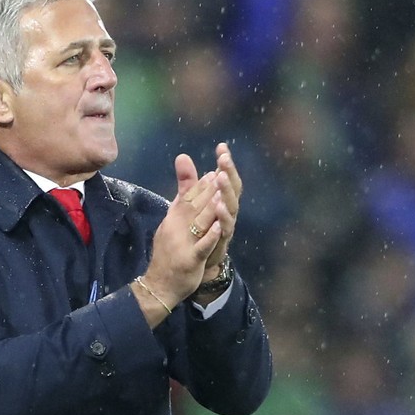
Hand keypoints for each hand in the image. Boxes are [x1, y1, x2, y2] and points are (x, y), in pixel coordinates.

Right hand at [136, 154, 222, 325]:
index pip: (186, 198)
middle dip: (208, 190)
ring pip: (199, 223)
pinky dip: (210, 236)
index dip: (201, 185)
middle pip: (193, 206)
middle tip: (222, 174)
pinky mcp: (190, 260)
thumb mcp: (171, 224)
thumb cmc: (168, 254)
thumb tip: (187, 181)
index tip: (215, 171)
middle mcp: (176, 228)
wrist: (158, 285)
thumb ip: (180, 200)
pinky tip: (220, 226)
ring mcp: (183, 244)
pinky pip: (201, 246)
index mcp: (173, 219)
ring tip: (222, 193)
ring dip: (210, 207)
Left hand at [184, 143, 242, 280]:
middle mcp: (226, 215)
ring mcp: (224, 231)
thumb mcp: (188, 205)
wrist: (192, 267)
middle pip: (232, 192)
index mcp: (220, 203)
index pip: (225, 180)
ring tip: (221, 180)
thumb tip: (182, 156)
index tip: (222, 147)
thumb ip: (187, 183)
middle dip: (229, 175)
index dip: (225, 164)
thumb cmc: (195, 233)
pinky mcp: (217, 247)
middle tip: (224, 160)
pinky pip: (222, 234)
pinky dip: (221, 224)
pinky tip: (219, 213)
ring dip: (226, 196)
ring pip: (230, 211)